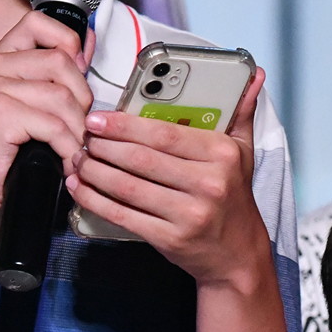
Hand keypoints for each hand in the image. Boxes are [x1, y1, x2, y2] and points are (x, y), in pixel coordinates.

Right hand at [0, 10, 94, 229]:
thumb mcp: (26, 102)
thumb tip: (88, 41)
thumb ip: (54, 72)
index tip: (77, 73)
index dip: (67, 42)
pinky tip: (63, 162)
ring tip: (71, 149)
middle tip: (76, 127)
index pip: (39, 23)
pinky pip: (54, 125)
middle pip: (60, 62)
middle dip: (81, 98)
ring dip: (77, 130)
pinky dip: (66, 148)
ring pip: (62, 96)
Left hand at [69, 68, 270, 284]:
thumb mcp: (244, 152)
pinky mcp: (169, 239)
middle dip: (104, 146)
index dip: (125, 125)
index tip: (99, 118)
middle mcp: (207, 184)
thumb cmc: (234, 198)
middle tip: (83, 136)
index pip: (165, 134)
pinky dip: (95, 201)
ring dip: (94, 171)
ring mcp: (188, 214)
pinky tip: (80, 187)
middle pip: (141, 159)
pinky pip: (123, 216)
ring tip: (77, 158)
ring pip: (127, 187)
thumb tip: (254, 74)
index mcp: (221, 155)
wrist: (238, 256)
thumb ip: (240, 111)